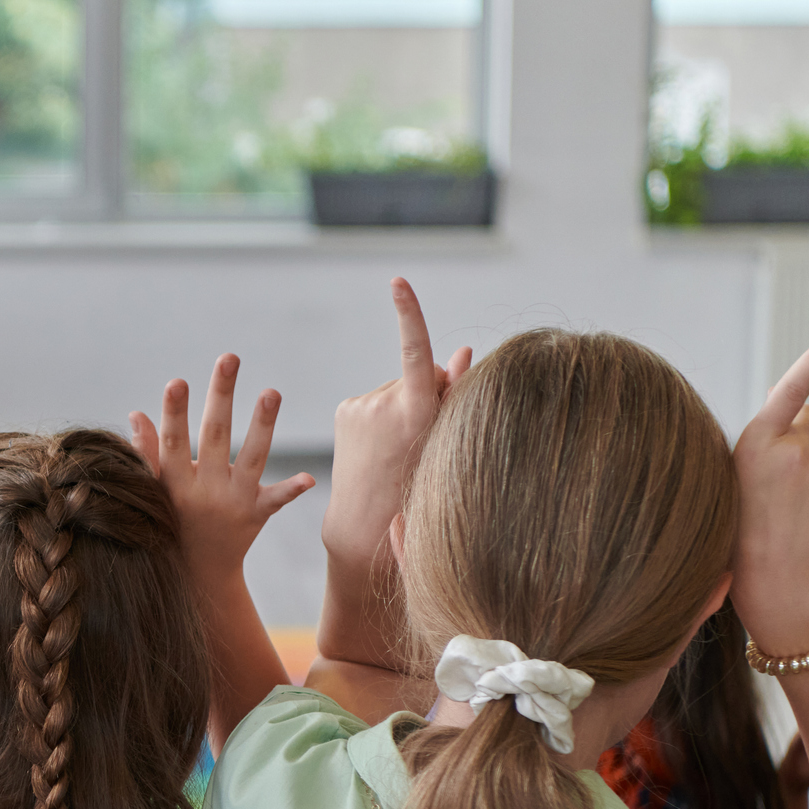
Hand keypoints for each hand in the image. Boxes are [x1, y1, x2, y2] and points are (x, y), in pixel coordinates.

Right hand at [128, 355, 315, 580]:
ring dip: (262, 424)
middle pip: (215, 436)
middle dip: (222, 395)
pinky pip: (276, 500)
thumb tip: (137, 413)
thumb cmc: (170, 522)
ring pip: (250, 458)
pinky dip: (291, 490)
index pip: (174, 440)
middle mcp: (204, 490)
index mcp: (174, 482)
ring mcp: (232, 502)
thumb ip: (147, 454)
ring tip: (271, 391)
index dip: (174, 413)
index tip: (178, 381)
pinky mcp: (256, 514)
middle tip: (230, 358)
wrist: (197, 574)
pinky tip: (310, 478)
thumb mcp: (153, 491)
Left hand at [325, 278, 472, 569]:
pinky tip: (379, 443)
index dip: (409, 315)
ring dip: (402, 407)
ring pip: (397, 389)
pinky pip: (376, 399)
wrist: (362, 524)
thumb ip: (453, 394)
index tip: (398, 283)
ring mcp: (360, 404)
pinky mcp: (345, 407)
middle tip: (420, 438)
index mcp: (413, 413)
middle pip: (420, 377)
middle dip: (427, 395)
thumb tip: (462, 350)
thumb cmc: (413, 489)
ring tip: (396, 448)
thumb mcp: (441, 442)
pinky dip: (383, 413)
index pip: (415, 352)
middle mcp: (383, 403)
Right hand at [731, 330, 808, 651]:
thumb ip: (768, 436)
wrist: (772, 575)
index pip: (792, 388)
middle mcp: (789, 446)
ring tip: (792, 506)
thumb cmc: (743, 522)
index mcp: (753, 440)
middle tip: (779, 480)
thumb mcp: (739, 472)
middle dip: (802, 436)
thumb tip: (803, 401)